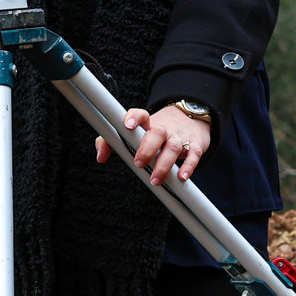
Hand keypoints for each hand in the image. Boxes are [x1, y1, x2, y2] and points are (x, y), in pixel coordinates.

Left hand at [95, 106, 210, 184]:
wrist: (191, 118)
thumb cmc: (156, 132)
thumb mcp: (138, 133)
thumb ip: (114, 142)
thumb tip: (101, 156)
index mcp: (149, 124)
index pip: (141, 115)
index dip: (134, 118)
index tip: (128, 126)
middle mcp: (164, 128)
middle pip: (157, 133)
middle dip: (148, 148)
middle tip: (139, 163)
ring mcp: (180, 136)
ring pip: (174, 146)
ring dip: (164, 164)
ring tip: (155, 180)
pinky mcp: (195, 145)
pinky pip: (193, 155)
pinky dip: (189, 166)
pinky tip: (181, 177)